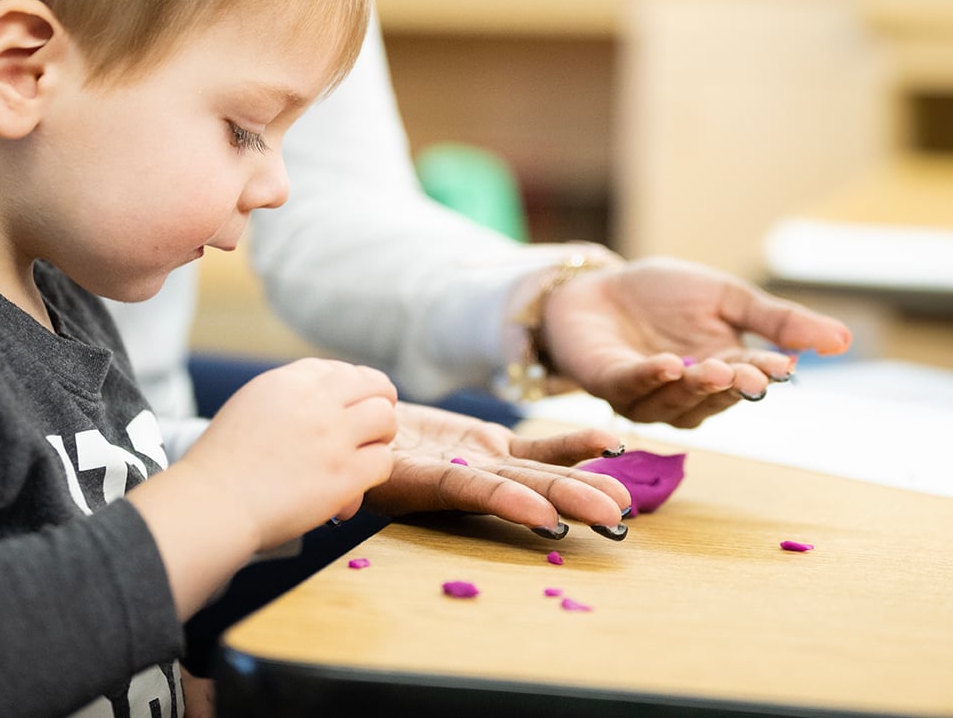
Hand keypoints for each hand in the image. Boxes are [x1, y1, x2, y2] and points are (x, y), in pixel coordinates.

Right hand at [184, 358, 398, 549]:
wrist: (212, 503)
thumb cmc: (223, 465)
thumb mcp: (250, 406)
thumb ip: (288, 397)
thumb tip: (324, 400)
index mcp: (288, 381)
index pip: (339, 370)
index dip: (351, 389)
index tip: (348, 406)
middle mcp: (315, 401)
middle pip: (374, 386)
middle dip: (377, 404)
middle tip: (371, 425)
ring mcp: (332, 437)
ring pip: (386, 419)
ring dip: (380, 436)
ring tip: (367, 452)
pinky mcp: (344, 474)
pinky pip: (383, 461)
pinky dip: (374, 471)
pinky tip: (357, 482)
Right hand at [363, 402, 632, 537]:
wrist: (351, 430)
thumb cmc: (342, 448)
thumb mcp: (345, 464)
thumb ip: (354, 477)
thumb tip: (327, 501)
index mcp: (422, 488)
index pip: (473, 495)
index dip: (509, 504)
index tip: (549, 521)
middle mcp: (462, 482)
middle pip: (522, 491)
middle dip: (568, 502)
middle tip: (614, 517)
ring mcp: (483, 465)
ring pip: (540, 475)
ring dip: (584, 483)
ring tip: (625, 498)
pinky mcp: (493, 447)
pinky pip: (540, 448)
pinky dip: (575, 444)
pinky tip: (612, 442)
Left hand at [539, 256, 850, 426]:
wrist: (599, 285)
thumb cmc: (663, 295)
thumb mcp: (728, 297)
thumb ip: (779, 320)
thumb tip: (843, 339)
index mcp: (723, 371)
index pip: (750, 378)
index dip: (765, 374)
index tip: (783, 367)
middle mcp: (688, 393)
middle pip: (716, 398)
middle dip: (733, 387)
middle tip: (750, 376)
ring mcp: (649, 396)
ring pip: (677, 403)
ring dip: (696, 387)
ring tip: (714, 367)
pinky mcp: (611, 386)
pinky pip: (634, 389)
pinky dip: (651, 379)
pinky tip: (668, 365)